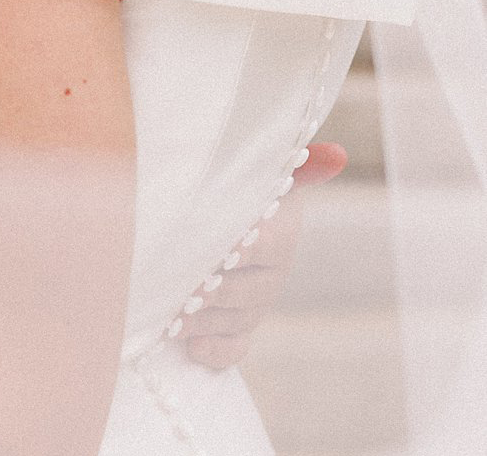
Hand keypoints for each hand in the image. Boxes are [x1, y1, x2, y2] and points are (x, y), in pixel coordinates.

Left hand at [181, 142, 346, 368]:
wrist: (235, 200)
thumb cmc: (235, 177)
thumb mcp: (253, 166)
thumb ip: (288, 164)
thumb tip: (333, 155)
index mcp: (279, 230)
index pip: (259, 246)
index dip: (233, 254)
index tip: (209, 257)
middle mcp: (273, 270)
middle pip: (246, 291)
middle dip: (212, 294)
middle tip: (180, 294)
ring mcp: (258, 299)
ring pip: (238, 320)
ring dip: (206, 323)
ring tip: (173, 320)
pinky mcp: (241, 320)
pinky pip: (236, 345)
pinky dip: (217, 352)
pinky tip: (193, 349)